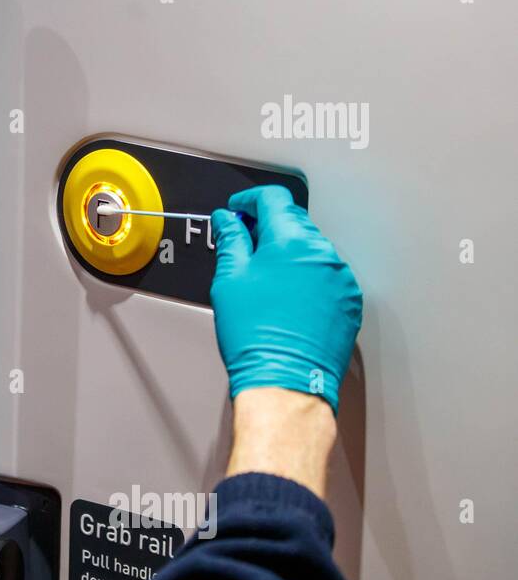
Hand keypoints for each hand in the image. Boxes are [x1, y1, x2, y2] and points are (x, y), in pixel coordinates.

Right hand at [210, 185, 361, 413]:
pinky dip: (306, 279)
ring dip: (289, 255)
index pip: (274, 199)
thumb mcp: (230, 280)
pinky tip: (286, 300)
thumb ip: (232, 240)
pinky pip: (326, 277)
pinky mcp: (349, 302)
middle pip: (295, 223)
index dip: (250, 201)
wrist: (285, 380)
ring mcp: (341, 279)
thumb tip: (228, 221)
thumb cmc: (256, 336)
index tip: (238, 210)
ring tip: (264, 281)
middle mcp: (324, 254)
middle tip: (244, 245)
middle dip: (268, 228)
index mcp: (293, 241)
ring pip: (311, 251)